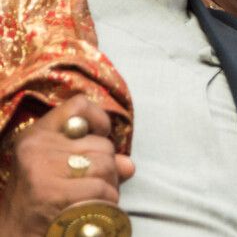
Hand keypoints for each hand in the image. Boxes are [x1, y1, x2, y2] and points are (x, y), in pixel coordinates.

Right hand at [0, 95, 134, 236]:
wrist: (13, 232)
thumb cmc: (42, 198)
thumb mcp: (60, 168)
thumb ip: (94, 158)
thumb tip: (128, 165)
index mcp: (36, 135)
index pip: (78, 106)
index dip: (99, 120)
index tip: (100, 136)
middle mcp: (37, 147)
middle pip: (102, 145)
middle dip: (108, 168)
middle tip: (93, 185)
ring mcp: (42, 169)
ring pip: (106, 166)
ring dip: (109, 187)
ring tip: (92, 199)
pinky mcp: (52, 192)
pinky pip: (101, 189)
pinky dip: (106, 202)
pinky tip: (93, 210)